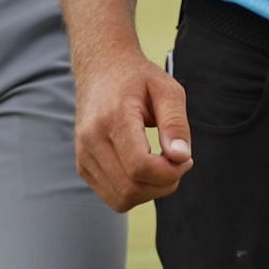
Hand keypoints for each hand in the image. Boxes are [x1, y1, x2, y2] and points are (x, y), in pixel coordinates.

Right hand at [72, 46, 194, 212]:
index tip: (186, 159)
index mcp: (113, 118)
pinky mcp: (83, 166)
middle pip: (131, 188)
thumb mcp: (167, 90)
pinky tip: (146, 168)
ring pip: (121, 199)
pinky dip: (135, 191)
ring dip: (150, 191)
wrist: (102, 69)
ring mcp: (83, 155)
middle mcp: (91, 140)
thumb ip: (176, 123)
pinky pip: (112, 196)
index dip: (170, 172)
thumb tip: (181, 157)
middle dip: (164, 184)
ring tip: (163, 165)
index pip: (140, 166)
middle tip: (178, 162)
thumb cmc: (139, 79)